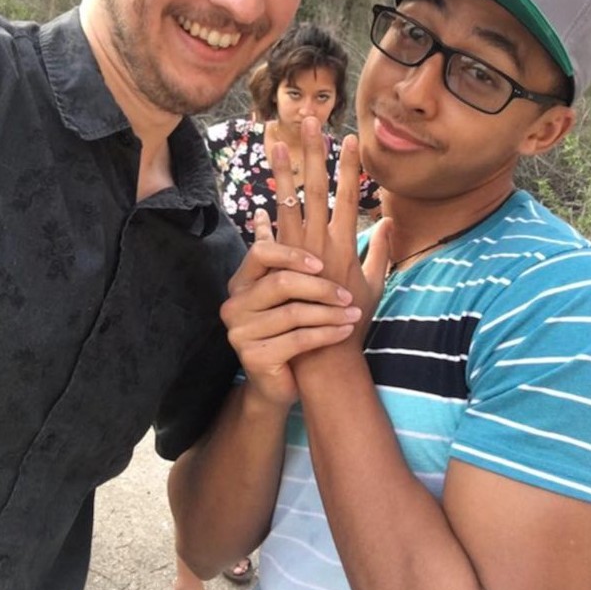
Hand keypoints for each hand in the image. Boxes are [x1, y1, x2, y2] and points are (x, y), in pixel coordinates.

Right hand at [221, 209, 362, 406]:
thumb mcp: (291, 290)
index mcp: (243, 280)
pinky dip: (326, 333)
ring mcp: (241, 331)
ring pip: (294, 313)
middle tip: (348, 294)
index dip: (291, 254)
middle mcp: (235, 303)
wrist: (279, 382)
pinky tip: (345, 331)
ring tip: (354, 313)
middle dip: (320, 287)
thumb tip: (275, 207)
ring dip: (329, 313)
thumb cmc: (290, 328)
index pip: (261, 252)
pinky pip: (298, 339)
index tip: (321, 263)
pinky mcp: (255, 357)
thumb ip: (283, 249)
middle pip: (281, 282)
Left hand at [272, 119, 391, 346]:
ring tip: (276, 141)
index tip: (347, 136)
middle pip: (316, 186)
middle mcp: (322, 241)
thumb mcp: (374, 282)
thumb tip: (387, 222)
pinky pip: (270, 234)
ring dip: (283, 171)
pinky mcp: (281, 266)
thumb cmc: (353, 319)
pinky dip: (264, 215)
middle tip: (308, 120)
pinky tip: (258, 196)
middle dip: (313, 151)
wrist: (327, 352)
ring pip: (289, 202)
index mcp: (346, 242)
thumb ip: (380, 249)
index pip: (348, 193)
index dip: (348, 163)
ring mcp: (299, 252)